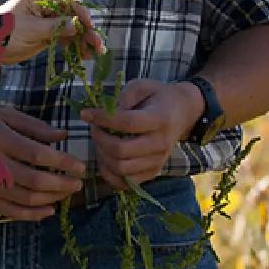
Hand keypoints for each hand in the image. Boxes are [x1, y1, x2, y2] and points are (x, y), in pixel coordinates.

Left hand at [0, 0, 104, 64]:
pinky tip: (84, 54)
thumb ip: (55, 27)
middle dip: (85, 28)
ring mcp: (47, 18)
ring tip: (95, 52)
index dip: (80, 10)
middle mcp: (45, 4)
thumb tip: (77, 26)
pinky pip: (65, 37)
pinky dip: (74, 44)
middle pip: (72, 13)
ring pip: (71, 27)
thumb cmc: (6, 31)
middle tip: (97, 43)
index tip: (89, 24)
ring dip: (83, 38)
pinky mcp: (47, 32)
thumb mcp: (31, 29)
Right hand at [0, 106, 84, 221]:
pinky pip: (10, 211)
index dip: (62, 162)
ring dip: (51, 198)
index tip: (80, 166)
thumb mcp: (3, 114)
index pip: (37, 154)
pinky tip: (49, 210)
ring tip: (66, 193)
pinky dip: (32, 214)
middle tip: (78, 182)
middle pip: (35, 179)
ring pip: (26, 198)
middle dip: (62, 183)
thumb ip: (33, 126)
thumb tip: (62, 138)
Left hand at [81, 79, 203, 189]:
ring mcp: (158, 161)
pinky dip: (110, 174)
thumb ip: (124, 97)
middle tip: (94, 128)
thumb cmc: (159, 96)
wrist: (183, 112)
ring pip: (122, 168)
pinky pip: (127, 182)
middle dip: (100, 139)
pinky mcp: (154, 171)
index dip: (102, 119)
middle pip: (121, 150)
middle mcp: (160, 143)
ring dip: (102, 156)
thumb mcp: (142, 86)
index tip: (86, 114)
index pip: (126, 123)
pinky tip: (105, 159)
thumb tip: (105, 113)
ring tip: (100, 142)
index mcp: (159, 119)